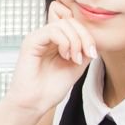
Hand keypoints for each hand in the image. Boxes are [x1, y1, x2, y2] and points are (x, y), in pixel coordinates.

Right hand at [3, 0, 96, 115]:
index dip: (87, 35)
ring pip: (63, 24)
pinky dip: (64, 42)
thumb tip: (93, 39)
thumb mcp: (76, 67)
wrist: (35, 103)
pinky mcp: (31, 41)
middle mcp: (46, 38)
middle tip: (87, 55)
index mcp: (56, 42)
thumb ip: (84, 51)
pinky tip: (65, 56)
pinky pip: (52, 31)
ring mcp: (38, 38)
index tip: (92, 55)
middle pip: (71, 21)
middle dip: (84, 37)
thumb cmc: (49, 89)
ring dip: (75, 41)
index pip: (74, 25)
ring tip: (74, 59)